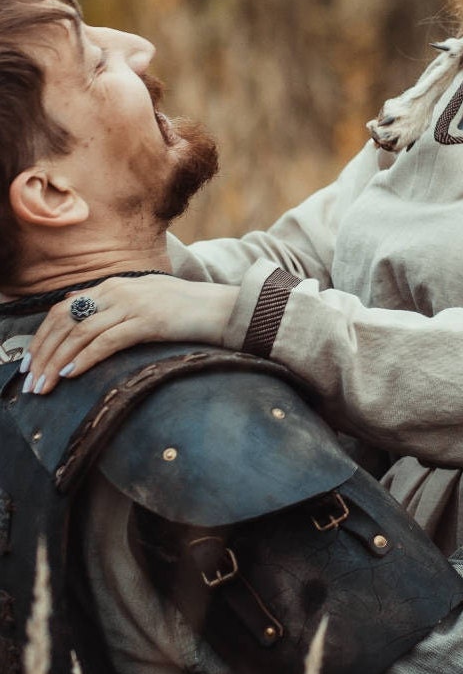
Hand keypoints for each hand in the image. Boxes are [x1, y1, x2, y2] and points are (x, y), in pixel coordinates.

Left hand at [22, 275, 238, 394]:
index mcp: (113, 286)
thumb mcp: (144, 302)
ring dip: (57, 362)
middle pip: (65, 322)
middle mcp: (117, 291)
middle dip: (42, 354)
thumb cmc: (186, 312)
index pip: (63, 310)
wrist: (223, 308)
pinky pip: (106, 341)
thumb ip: (112, 306)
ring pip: (80, 333)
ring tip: (44, 386)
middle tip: (30, 383)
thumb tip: (77, 312)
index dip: (41, 338)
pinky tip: (70, 374)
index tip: (29, 364)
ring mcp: (133, 304)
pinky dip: (84, 358)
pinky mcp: (147, 320)